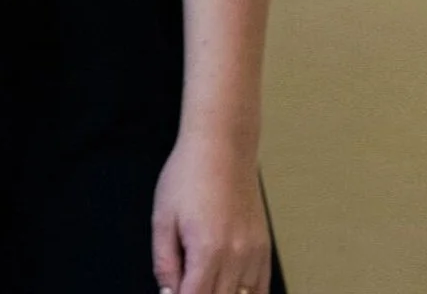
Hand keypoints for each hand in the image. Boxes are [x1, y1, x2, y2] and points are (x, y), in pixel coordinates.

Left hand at [152, 132, 270, 293]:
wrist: (222, 146)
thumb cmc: (189, 175)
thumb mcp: (163, 218)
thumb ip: (165, 263)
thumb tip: (167, 293)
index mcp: (208, 249)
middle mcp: (236, 256)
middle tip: (185, 285)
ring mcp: (254, 253)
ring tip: (204, 283)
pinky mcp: (264, 248)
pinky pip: (261, 287)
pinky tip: (230, 288)